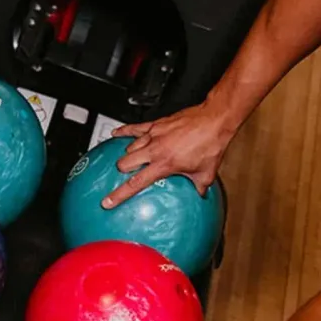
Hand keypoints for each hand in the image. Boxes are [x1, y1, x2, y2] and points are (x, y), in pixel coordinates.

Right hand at [103, 101, 236, 208]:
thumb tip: (200, 195)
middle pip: (125, 162)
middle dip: (121, 171)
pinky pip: (135, 127)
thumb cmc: (211, 143)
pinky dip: (124, 131)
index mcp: (165, 164)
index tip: (107, 201)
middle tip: (122, 177)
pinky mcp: (156, 124)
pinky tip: (117, 133)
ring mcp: (154, 135)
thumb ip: (200, 187)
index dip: (119, 194)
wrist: (213, 119)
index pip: (136, 182)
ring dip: (126, 154)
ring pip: (129, 146)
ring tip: (125, 159)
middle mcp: (155, 150)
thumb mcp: (207, 173)